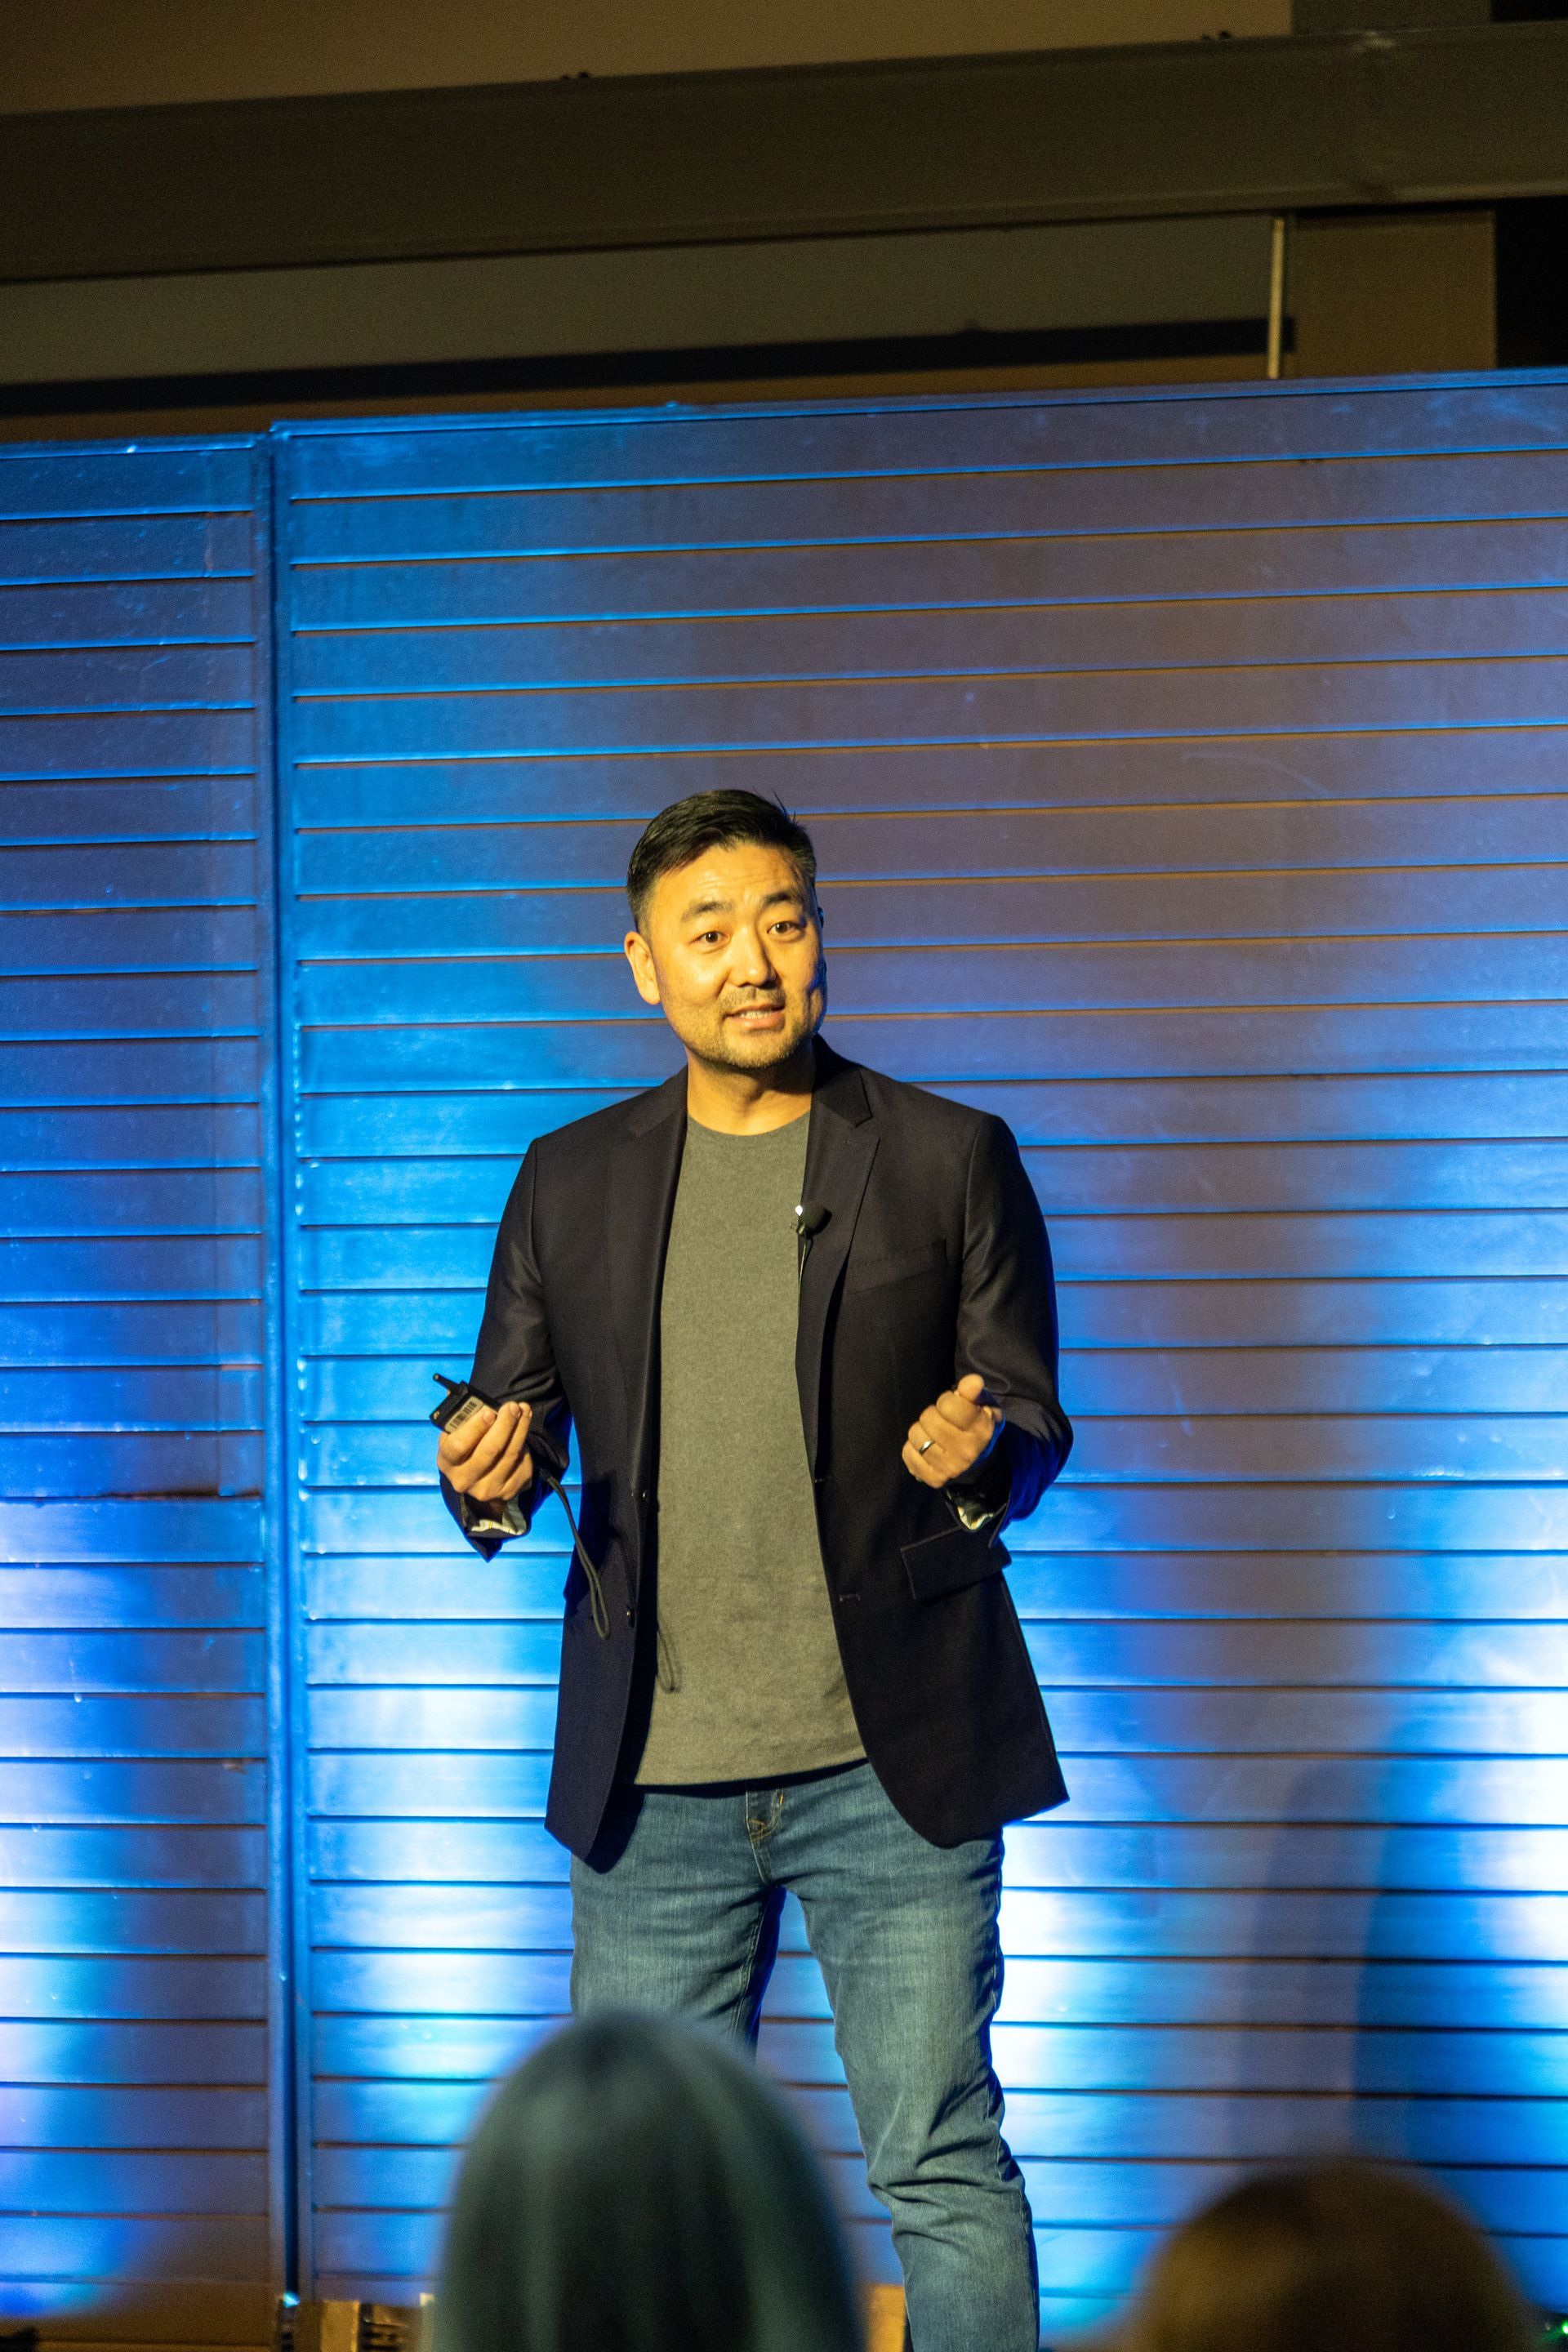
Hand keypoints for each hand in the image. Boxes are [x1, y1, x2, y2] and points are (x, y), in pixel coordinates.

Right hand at [437, 1398, 533, 1503]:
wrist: (477, 1477)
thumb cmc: (466, 1446)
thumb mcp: (456, 1433)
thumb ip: (459, 1415)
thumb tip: (456, 1391)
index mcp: (447, 1462)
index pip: (459, 1445)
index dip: (475, 1428)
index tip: (489, 1412)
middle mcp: (464, 1480)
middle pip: (489, 1450)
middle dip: (505, 1424)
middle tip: (513, 1406)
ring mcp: (487, 1489)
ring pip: (510, 1455)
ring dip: (520, 1429)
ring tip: (523, 1410)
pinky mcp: (508, 1492)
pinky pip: (522, 1465)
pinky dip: (526, 1446)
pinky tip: (523, 1431)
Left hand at [903, 1373, 999, 1489]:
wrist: (978, 1462)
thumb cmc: (977, 1425)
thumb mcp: (983, 1404)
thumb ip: (974, 1391)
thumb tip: (972, 1382)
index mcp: (981, 1430)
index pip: (947, 1404)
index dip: (947, 1400)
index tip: (953, 1406)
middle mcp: (966, 1452)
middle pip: (928, 1418)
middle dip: (933, 1414)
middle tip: (943, 1421)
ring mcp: (949, 1468)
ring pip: (915, 1435)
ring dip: (922, 1430)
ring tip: (935, 1434)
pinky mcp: (933, 1478)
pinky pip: (907, 1453)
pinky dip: (913, 1447)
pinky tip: (928, 1447)